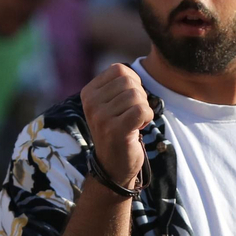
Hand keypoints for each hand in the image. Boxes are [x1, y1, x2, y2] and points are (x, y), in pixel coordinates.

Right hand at [80, 64, 153, 186]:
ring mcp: (101, 117)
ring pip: (138, 96)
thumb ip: (117, 84)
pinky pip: (142, 109)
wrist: (113, 167)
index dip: (132, 83)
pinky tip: (138, 128)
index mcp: (88, 93)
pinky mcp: (115, 130)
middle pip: (130, 82)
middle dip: (140, 97)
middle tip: (132, 114)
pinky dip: (147, 117)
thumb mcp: (110, 104)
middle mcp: (91, 103)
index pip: (119, 69)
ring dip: (143, 109)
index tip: (127, 103)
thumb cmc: (118, 131)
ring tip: (133, 123)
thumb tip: (130, 69)